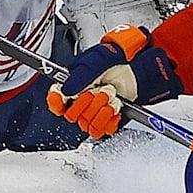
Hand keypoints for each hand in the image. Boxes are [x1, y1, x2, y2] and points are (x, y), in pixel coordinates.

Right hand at [45, 26, 182, 137]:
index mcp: (71, 86)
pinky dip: (110, 118)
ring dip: (101, 109)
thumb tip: (64, 91)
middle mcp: (80, 101)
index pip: (55, 101)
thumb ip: (78, 77)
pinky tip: (115, 106)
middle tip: (100, 89)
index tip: (63, 97)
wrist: (136, 71)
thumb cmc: (116, 62)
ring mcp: (93, 113)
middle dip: (88, 102)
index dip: (56, 101)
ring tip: (111, 95)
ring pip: (86, 124)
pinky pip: (101, 131)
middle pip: (71, 115)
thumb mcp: (94, 62)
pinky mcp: (106, 122)